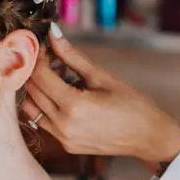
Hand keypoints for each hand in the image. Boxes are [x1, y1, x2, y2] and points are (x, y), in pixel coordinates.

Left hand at [21, 28, 179, 164]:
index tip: (45, 46)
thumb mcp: (102, 77)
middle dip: (36, 70)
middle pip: (32, 91)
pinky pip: (43, 121)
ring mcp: (63, 138)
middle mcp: (63, 125)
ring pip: (31, 108)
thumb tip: (53, 34)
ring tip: (59, 77)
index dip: (39, 57)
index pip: (40, 75)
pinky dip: (45, 105)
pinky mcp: (66, 145)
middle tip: (51, 57)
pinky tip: (65, 95)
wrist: (148, 137)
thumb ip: (73, 56)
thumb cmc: (132, 105)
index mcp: (74, 105)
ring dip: (38, 89)